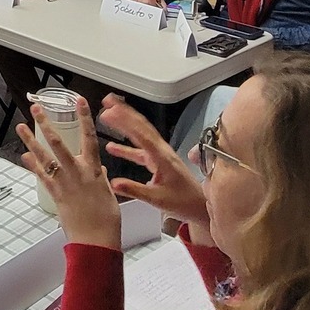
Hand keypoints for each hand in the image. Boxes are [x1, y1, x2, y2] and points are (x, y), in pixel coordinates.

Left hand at [16, 96, 121, 249]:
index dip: (85, 117)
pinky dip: (32, 165)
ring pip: (44, 157)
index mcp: (94, 170)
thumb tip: (100, 170)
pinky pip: (41, 176)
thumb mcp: (109, 194)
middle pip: (59, 142)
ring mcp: (64, 183)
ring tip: (21, 127)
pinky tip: (24, 156)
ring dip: (31, 141)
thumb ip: (102, 179)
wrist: (95, 241)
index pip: (90, 137)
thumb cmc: (107, 221)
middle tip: (36, 108)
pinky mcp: (54, 194)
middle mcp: (77, 172)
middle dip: (46, 123)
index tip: (80, 101)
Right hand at [96, 94, 206, 232]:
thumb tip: (113, 183)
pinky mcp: (159, 162)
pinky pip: (140, 149)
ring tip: (110, 113)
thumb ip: (135, 190)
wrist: (200, 207)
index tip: (111, 111)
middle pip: (141, 127)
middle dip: (125, 112)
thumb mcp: (157, 199)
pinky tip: (112, 147)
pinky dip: (126, 146)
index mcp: (162, 158)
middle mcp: (162, 152)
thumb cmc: (184, 203)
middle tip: (108, 101)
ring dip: (126, 123)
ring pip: (141, 134)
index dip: (125, 121)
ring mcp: (160, 155)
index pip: (141, 134)